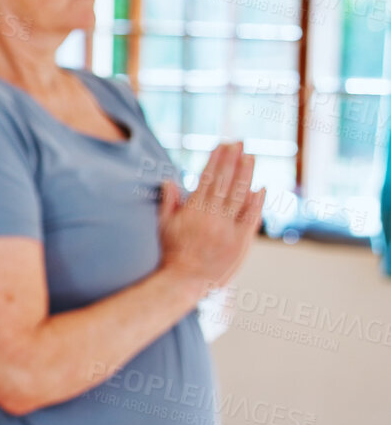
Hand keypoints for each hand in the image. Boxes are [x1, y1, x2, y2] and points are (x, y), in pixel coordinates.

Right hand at [158, 141, 264, 290]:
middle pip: (225, 182)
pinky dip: (257, 203)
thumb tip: (170, 180)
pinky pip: (251, 218)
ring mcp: (228, 228)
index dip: (216, 160)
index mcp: (193, 210)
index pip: (207, 178)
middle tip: (239, 143)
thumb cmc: (171, 253)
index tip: (222, 145)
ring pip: (240, 195)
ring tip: (250, 157)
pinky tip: (261, 188)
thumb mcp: (164, 226)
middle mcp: (212, 216)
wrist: (184, 281)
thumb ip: (169, 202)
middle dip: (232, 160)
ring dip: (246, 175)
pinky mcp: (240, 242)